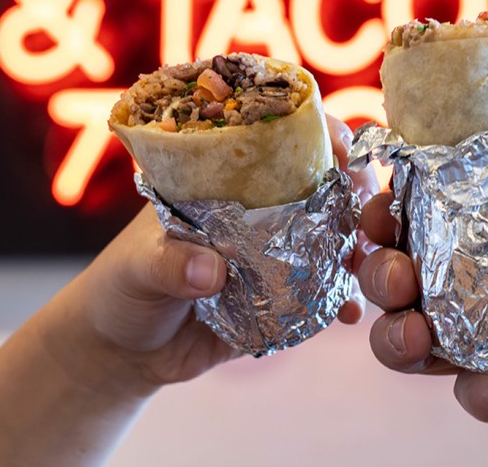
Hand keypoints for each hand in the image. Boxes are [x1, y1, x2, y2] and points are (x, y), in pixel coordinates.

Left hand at [45, 114, 378, 396]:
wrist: (120, 353)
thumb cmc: (120, 289)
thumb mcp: (136, 269)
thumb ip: (169, 265)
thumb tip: (212, 270)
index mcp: (223, 184)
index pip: (275, 141)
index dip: (313, 133)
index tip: (340, 145)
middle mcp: (256, 212)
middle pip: (319, 185)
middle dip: (351, 190)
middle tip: (368, 208)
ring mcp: (272, 256)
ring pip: (329, 238)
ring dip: (354, 246)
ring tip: (365, 263)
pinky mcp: (280, 302)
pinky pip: (321, 295)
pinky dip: (340, 300)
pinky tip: (349, 312)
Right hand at [357, 195, 487, 465]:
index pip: (474, 209)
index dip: (421, 203)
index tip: (390, 202)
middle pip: (431, 273)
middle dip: (392, 268)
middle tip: (393, 272)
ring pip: (434, 336)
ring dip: (405, 332)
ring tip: (415, 334)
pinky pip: (482, 396)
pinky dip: (481, 393)